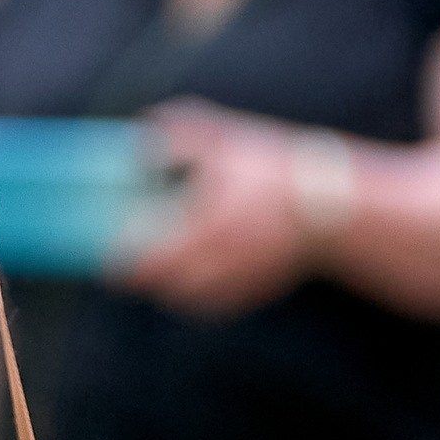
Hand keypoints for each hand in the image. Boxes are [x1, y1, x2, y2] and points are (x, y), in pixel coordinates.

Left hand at [117, 104, 323, 316]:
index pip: (151, 260)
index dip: (124, 265)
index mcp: (209, 226)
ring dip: (169, 289)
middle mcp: (221, 262)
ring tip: (156, 272)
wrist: (332, 205)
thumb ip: (180, 134)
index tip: (108, 261)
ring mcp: (239, 282)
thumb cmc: (274, 166)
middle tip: (124, 268)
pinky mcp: (253, 294)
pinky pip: (213, 305)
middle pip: (165, 286)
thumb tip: (138, 140)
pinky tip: (189, 282)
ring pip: (188, 300)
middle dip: (144, 278)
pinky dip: (196, 296)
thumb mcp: (226, 139)